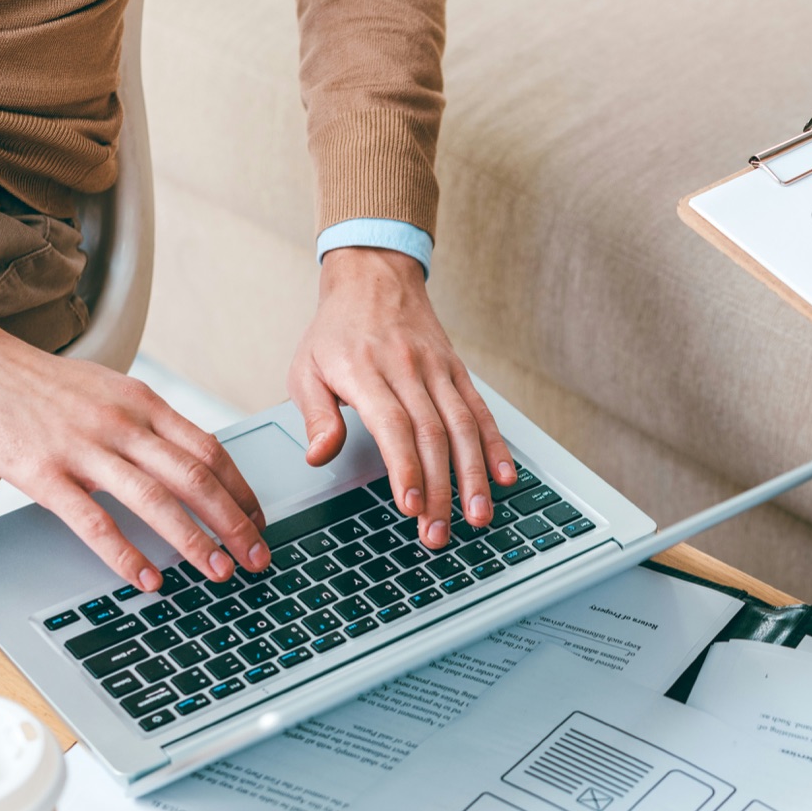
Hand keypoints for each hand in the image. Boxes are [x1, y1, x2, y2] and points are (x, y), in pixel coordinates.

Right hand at [0, 302, 267, 591]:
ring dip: (195, 541)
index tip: (260, 521)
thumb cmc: (38, 382)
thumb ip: (147, 422)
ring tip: (220, 573)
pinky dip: (126, 554)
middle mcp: (122, 423)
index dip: (242, 490)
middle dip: (235, 523)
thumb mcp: (107, 389)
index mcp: (142, 402)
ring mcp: (83, 447)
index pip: (210, 450)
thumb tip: (190, 458)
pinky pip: (94, 521)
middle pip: (196, 477)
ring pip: (156, 500)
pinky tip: (147, 579)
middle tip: (258, 557)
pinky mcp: (43, 472)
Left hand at [287, 247, 514, 548]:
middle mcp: (407, 369)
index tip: (411, 505)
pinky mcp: (458, 372)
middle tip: (437, 533)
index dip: (405, 468)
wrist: (374, 277)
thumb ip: (315, 415)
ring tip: (477, 517)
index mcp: (366, 371)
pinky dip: (496, 446)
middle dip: (440, 488)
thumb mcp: (306, 369)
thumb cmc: (335, 332)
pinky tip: (505, 477)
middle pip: (432, 435)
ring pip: (463, 427)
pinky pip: (481, 411)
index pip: (393, 425)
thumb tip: (318, 456)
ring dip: (473, 476)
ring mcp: (438, 370)